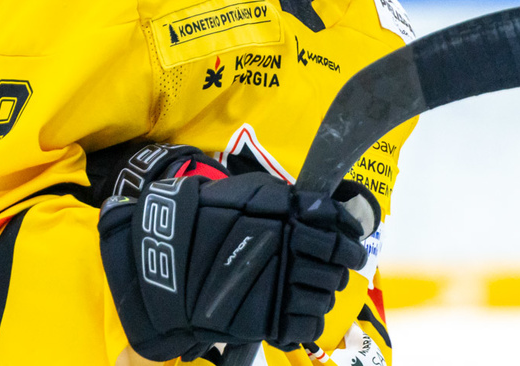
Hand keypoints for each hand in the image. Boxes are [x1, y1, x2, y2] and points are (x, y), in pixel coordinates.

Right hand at [98, 172, 374, 361]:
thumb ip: (288, 199)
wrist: (167, 256)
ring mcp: (281, 288)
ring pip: (325, 297)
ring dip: (322, 294)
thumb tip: (323, 208)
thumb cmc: (208, 216)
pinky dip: (308, 322)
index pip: (339, 228)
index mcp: (289, 219)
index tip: (352, 241)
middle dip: (337, 268)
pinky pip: (308, 327)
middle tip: (330, 268)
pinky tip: (298, 314)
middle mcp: (290, 252)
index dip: (350, 237)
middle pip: (336, 265)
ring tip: (309, 291)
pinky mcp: (269, 319)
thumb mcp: (252, 193)